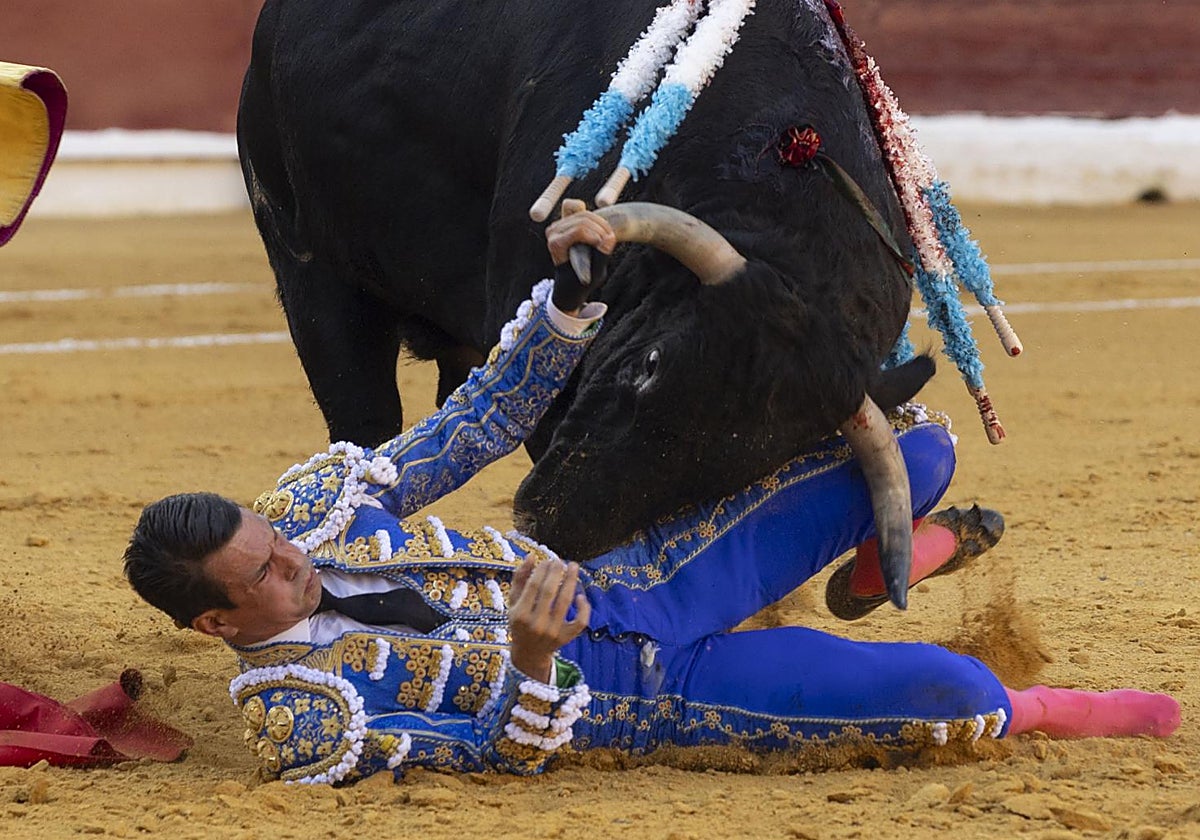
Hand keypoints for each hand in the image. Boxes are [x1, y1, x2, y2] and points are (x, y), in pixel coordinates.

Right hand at [507, 556, 590, 682]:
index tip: (548, 560)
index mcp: (519, 614)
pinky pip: (580, 621)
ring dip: (571, 581)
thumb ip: (519, 578)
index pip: (533, 586)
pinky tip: (580, 596)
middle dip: (556, 572)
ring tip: (573, 566)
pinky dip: (583, 608)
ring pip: (565, 602)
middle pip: (549, 592)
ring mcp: (552, 632)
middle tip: (561, 561)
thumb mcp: (513, 602)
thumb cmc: (520, 622)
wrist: (529, 653)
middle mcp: (536, 624)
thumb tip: (531, 556)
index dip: (542, 570)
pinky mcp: (566, 638)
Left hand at [546, 200, 615, 314]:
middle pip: (583, 219)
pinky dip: (589, 215)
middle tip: (610, 241)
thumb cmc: (582, 280)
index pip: (580, 230)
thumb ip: (602, 256)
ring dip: (601, 224)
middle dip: (602, 229)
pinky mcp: (563, 220)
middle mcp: (553, 232)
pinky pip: (576, 206)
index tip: (606, 247)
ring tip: (609, 237)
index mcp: (556, 244)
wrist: (571, 281)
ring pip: (584, 213)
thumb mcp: (595, 274)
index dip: (598, 236)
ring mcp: (558, 224)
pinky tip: (598, 229)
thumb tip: (609, 238)